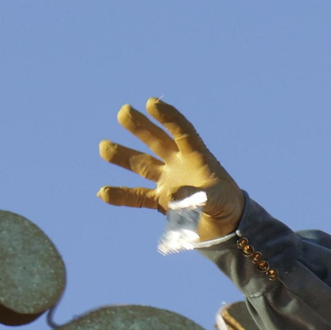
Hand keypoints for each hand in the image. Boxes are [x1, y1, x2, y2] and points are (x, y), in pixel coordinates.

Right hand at [98, 98, 244, 240]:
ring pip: (142, 165)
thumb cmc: (228, 207)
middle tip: (123, 111)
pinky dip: (121, 195)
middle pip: (156, 140)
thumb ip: (197, 196)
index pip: (181, 131)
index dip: (167, 117)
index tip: (151, 103)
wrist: (227, 227)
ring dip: (124, 156)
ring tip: (103, 147)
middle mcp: (179, 165)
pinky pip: (137, 196)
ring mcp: (168, 181)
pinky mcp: (161, 201)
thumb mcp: (218, 200)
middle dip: (140, 126)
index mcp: (197, 157)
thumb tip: (169, 194)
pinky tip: (103, 193)